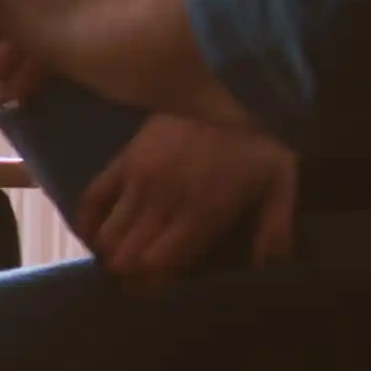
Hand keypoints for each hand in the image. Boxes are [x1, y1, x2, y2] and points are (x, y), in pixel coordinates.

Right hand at [75, 115, 300, 286]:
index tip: (154, 293)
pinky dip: (88, 221)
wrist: (230, 78)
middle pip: (129, 256)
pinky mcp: (124, 158)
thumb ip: (276, 227)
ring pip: (109, 234)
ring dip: (111, 254)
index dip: (152, 286)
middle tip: (135, 284)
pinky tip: (93, 235)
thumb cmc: (261, 135)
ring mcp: (139, 180)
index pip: (159, 264)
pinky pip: (93, 196)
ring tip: (119, 262)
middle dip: (130, 277)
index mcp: (202, 213)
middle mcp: (164, 202)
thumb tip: (268, 269)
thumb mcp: (282, 180)